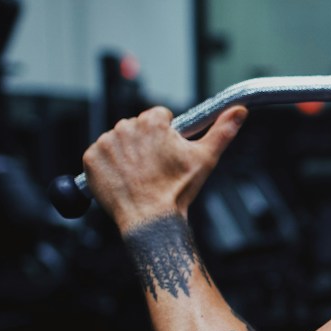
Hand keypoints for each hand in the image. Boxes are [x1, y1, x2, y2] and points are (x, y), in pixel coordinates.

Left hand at [81, 104, 247, 229]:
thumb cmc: (178, 190)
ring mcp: (105, 143)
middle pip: (137, 128)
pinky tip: (122, 179)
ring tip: (138, 175)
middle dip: (144, 144)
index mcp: (152, 121)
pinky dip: (108, 166)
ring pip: (118, 141)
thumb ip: (223, 130)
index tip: (167, 154)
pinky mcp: (90, 159)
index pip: (158, 116)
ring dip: (126, 154)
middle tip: (154, 168)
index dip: (165, 135)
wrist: (151, 220)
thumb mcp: (206, 158)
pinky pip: (99, 156)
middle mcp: (126, 126)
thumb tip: (240, 110)